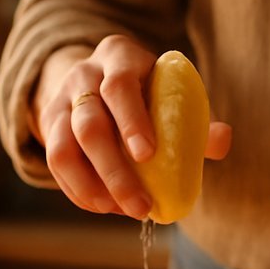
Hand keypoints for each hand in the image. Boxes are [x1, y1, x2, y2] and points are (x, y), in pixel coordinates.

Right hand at [33, 35, 231, 217]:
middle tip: (140, 205)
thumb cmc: (147, 92)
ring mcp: (60, 102)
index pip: (119, 86)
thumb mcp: (170, 92)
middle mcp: (83, 75)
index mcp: (119, 57)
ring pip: (62, 148)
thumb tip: (221, 139)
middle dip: (114, 170)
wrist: (96, 79)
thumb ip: (196, 118)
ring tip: (120, 210)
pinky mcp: (47, 128)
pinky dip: (79, 191)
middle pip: (88, 124)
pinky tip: (105, 206)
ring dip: (91, 187)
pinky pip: (55, 164)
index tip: (147, 155)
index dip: (131, 121)